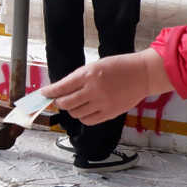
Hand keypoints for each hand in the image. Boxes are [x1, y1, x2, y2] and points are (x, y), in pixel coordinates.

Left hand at [42, 50, 173, 125]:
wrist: (143, 74)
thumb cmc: (119, 67)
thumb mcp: (96, 65)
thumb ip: (79, 78)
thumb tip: (61, 89)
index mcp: (88, 74)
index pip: (61, 87)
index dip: (50, 92)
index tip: (44, 93)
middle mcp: (93, 90)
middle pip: (65, 103)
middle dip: (59, 102)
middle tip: (60, 99)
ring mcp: (101, 103)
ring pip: (75, 113)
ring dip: (71, 109)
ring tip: (75, 104)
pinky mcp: (110, 113)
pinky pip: (88, 121)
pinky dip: (82, 117)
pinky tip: (85, 111)